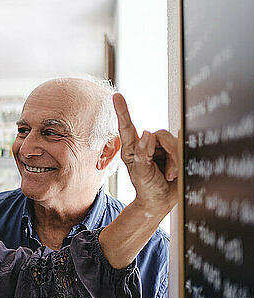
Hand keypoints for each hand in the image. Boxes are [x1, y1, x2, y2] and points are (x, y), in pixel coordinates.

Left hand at [113, 93, 178, 214]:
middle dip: (166, 153)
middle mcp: (145, 144)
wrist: (160, 201)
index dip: (122, 110)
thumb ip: (144, 153)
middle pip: (159, 135)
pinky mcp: (173, 151)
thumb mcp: (142, 172)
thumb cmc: (146, 187)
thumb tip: (147, 133)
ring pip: (172, 141)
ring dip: (173, 160)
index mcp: (131, 148)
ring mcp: (160, 147)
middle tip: (165, 172)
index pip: (126, 126)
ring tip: (168, 174)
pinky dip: (178, 161)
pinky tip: (174, 172)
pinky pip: (181, 147)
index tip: (116, 96)